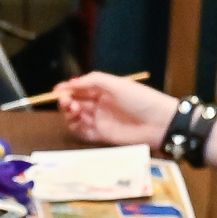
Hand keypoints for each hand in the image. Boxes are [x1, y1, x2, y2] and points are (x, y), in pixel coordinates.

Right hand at [53, 70, 176, 148]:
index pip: (79, 89)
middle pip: (75, 103)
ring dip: (70, 114)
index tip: (57, 91)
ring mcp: (101, 121)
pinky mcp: (102, 136)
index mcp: (103, 90)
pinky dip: (77, 127)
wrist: (160, 123)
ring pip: (77, 118)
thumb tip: (71, 83)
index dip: (67, 89)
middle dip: (67, 101)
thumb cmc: (141, 99)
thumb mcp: (117, 84)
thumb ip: (93, 81)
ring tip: (73, 110)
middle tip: (66, 101)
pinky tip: (77, 121)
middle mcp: (100, 105)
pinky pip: (84, 132)